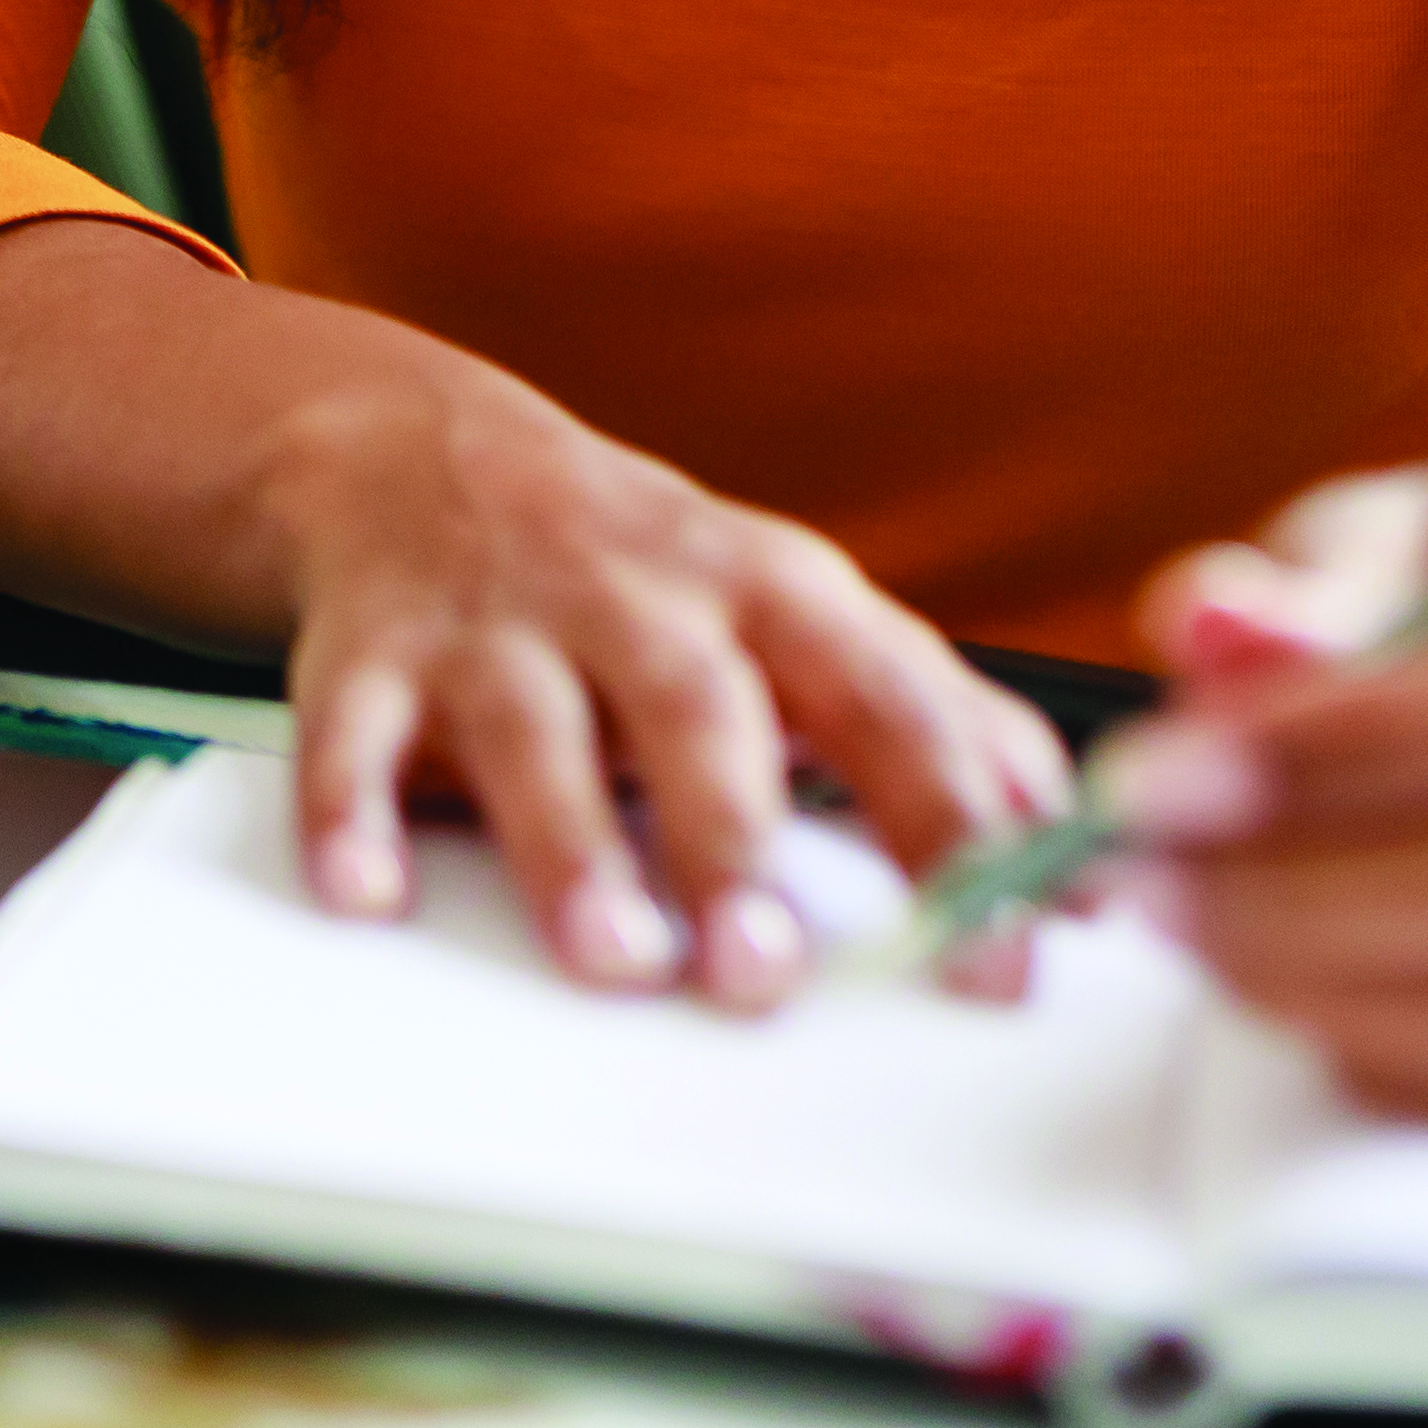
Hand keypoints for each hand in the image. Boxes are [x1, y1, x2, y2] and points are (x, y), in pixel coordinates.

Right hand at [264, 351, 1073, 1012]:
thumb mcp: (804, 616)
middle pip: (700, 708)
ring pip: (536, 728)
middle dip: (734, 839)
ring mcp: (500, 621)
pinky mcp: (372, 648)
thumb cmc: (649, 575)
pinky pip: (352, 733)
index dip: (953, 829)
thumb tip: (1075, 853)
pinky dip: (352, 812)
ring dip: (573, 848)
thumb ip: (936, 723)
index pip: (888, 704)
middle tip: (766, 973)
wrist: (419, 454)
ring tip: (613, 960)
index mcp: (774, 595)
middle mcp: (640, 598)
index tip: (997, 955)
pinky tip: (369, 893)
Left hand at [1105, 448, 1427, 1125]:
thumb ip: (1313, 581)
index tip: (1156, 772)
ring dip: (1312, 971)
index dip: (1344, 740)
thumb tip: (1215, 633)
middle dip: (1298, 881)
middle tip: (1134, 863)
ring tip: (1181, 910)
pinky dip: (1375, 1039)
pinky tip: (1278, 971)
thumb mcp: (1404, 530)